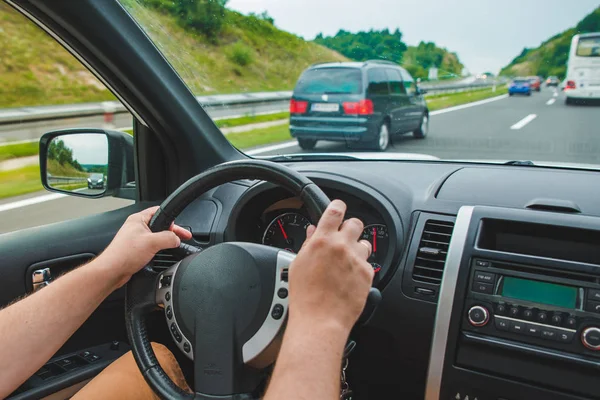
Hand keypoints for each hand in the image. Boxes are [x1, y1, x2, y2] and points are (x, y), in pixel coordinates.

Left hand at [97, 206, 191, 286]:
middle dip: (171, 232)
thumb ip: (169, 238)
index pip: (159, 211)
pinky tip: (162, 254)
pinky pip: (152, 246)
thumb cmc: (123, 254)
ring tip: (173, 246)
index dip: (171, 218)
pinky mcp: (136, 249)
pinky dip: (159, 249)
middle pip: (160, 225)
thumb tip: (177, 239)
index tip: (181, 227)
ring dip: (165, 242)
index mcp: (138, 219)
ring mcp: (136, 239)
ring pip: (156, 237)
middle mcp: (136, 227)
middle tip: (182, 237)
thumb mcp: (152, 242)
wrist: (112, 271)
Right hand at [288, 200, 373, 333]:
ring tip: (346, 263)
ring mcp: (356, 260)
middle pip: (355, 223)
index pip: (335, 210)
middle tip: (343, 239)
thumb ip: (308, 244)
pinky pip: (367, 263)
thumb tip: (313, 232)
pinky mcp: (367, 274)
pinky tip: (350, 278)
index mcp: (322, 240)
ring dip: (357, 249)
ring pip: (364, 243)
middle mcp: (341, 246)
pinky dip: (360, 268)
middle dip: (350, 229)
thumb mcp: (298, 265)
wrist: (320, 320)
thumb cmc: (305, 297)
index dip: (338, 206)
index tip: (339, 208)